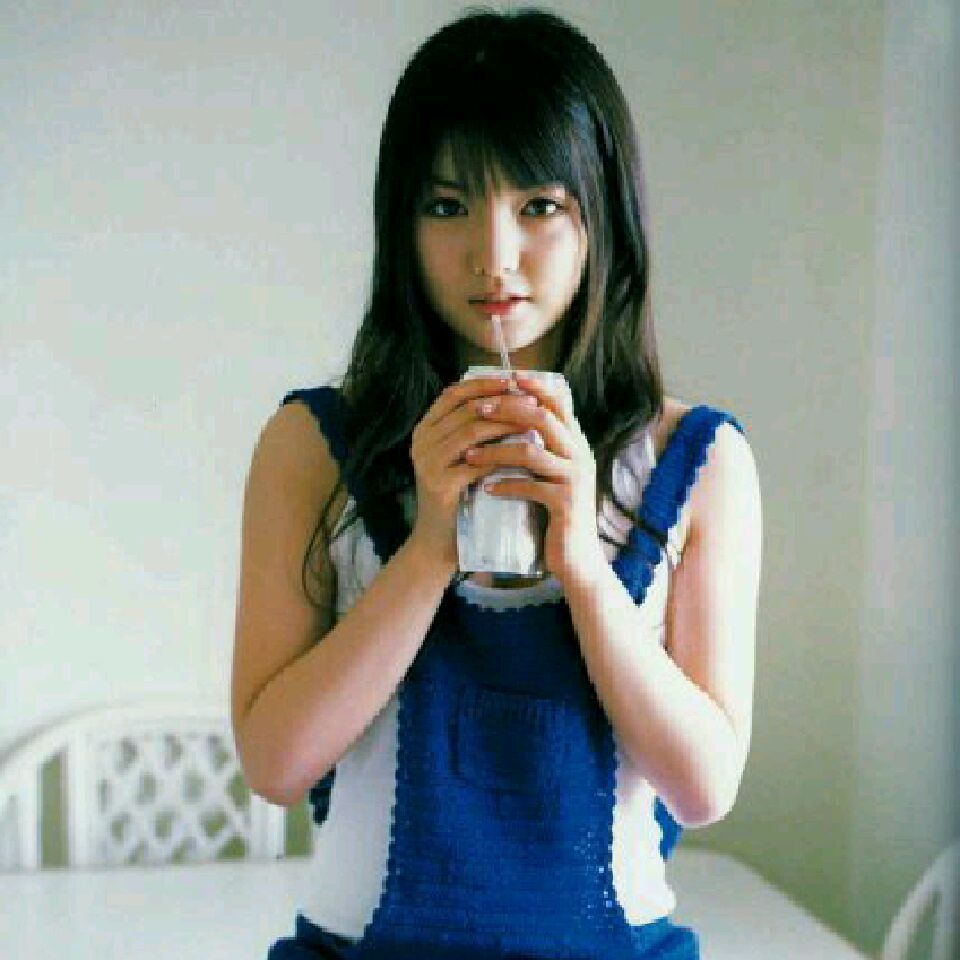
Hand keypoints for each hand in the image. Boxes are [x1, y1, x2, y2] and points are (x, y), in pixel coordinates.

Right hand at [408, 376, 534, 571]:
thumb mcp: (458, 457)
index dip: (484, 383)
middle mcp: (421, 442)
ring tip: (533, 422)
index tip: (515, 380)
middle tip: (532, 400)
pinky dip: (503, 454)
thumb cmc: (457, 496)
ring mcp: (427, 464)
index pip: (453, 393)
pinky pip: (477, 462)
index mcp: (424, 429)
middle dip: (502, 401)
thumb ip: (472, 429)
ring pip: (472, 432)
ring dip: (506, 424)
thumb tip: (510, 397)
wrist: (438, 541)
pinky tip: (524, 452)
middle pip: (465, 409)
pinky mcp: (440, 486)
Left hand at [463, 373, 606, 587]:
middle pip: (542, 417)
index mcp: (576, 443)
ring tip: (469, 455)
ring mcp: (575, 479)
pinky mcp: (565, 504)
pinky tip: (486, 488)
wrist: (578, 559)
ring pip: (532, 451)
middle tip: (477, 410)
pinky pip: (531, 486)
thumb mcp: (554, 474)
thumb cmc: (557, 513)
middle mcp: (580, 455)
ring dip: (496, 451)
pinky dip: (505, 485)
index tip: (505, 378)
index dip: (533, 386)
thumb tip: (514, 417)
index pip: (558, 402)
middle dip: (506, 410)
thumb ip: (542, 447)